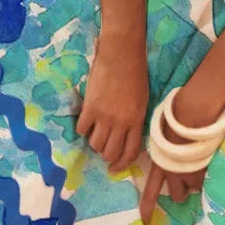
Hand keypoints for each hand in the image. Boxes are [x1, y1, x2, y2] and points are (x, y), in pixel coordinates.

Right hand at [76, 35, 147, 170]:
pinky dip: (83, 130)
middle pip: (110, 152)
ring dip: (94, 143)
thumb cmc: (136, 74)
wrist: (121, 56)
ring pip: (95, 144)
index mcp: (137, 121)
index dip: (122, 164)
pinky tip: (86, 122)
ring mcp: (104, 117)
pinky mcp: (89, 109)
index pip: (130, 152)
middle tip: (104, 150)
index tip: (115, 168)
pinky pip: (82, 130)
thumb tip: (126, 135)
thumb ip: (134, 120)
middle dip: (106, 156)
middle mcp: (121, 123)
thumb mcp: (142, 100)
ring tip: (95, 135)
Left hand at [138, 86, 224, 224]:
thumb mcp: (162, 133)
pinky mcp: (208, 170)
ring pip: (195, 186)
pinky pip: (209, 178)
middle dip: (183, 188)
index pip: (151, 190)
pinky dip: (209, 171)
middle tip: (186, 174)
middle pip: (178, 196)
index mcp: (160, 164)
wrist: (194, 112)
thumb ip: (165, 149)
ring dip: (197, 177)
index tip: (144, 222)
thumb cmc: (176, 116)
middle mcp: (174, 174)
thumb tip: (169, 150)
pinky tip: (209, 155)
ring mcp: (192, 174)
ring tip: (200, 159)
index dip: (148, 208)